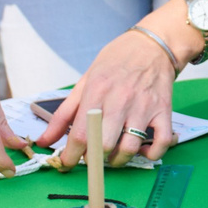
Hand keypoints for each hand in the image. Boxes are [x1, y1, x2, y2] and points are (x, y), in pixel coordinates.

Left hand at [37, 28, 176, 168]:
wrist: (152, 45)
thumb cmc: (116, 62)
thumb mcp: (85, 81)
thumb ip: (63, 114)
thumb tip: (44, 140)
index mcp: (97, 91)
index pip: (80, 134)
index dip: (70, 156)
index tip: (66, 163)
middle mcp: (120, 100)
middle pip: (104, 145)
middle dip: (93, 159)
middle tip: (91, 156)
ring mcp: (144, 107)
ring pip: (129, 148)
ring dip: (118, 160)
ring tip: (112, 156)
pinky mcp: (163, 111)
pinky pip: (161, 143)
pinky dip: (151, 154)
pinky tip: (141, 151)